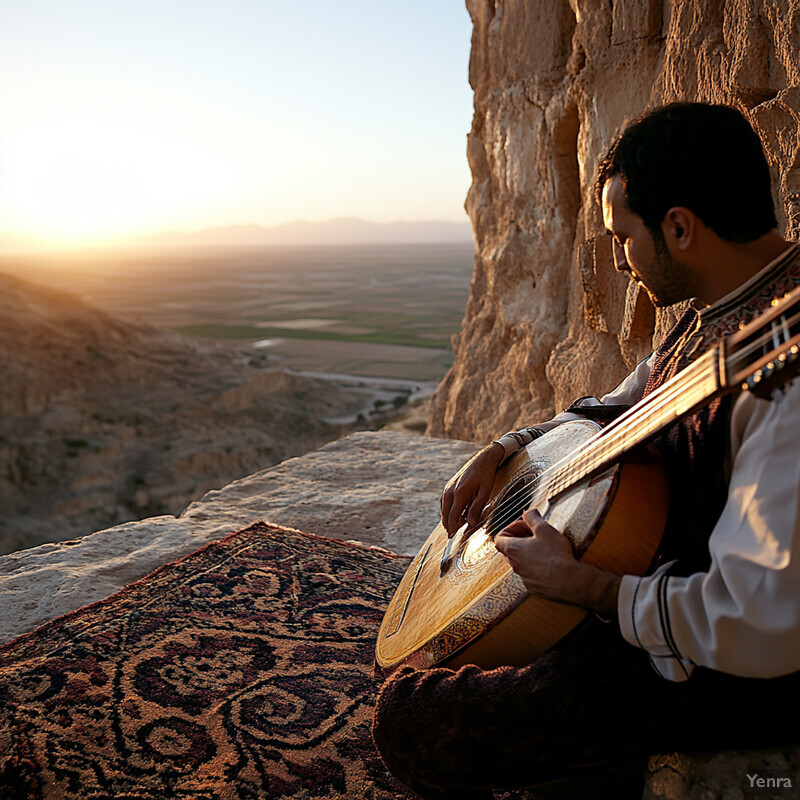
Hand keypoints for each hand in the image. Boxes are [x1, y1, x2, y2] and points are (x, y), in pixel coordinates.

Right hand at [440, 443, 504, 535]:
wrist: (483, 459)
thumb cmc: (486, 475)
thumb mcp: (485, 492)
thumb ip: (477, 508)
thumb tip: (470, 523)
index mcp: (460, 493)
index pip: (453, 516)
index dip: (453, 528)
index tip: (452, 537)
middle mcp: (451, 490)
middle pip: (446, 513)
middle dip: (448, 525)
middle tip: (452, 535)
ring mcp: (448, 487)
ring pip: (444, 507)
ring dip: (448, 517)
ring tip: (453, 526)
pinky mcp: (449, 485)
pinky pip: (444, 501)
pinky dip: (447, 509)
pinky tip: (454, 513)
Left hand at [494, 509, 620, 617]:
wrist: (569, 581)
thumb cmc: (555, 555)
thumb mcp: (544, 529)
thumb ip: (532, 518)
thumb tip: (528, 512)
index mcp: (513, 549)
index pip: (499, 538)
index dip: (510, 529)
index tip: (525, 527)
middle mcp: (515, 564)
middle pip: (510, 549)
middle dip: (521, 539)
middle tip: (536, 535)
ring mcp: (524, 577)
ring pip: (520, 561)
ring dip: (529, 553)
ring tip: (545, 548)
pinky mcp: (534, 586)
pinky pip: (530, 574)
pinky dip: (537, 566)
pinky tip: (551, 563)